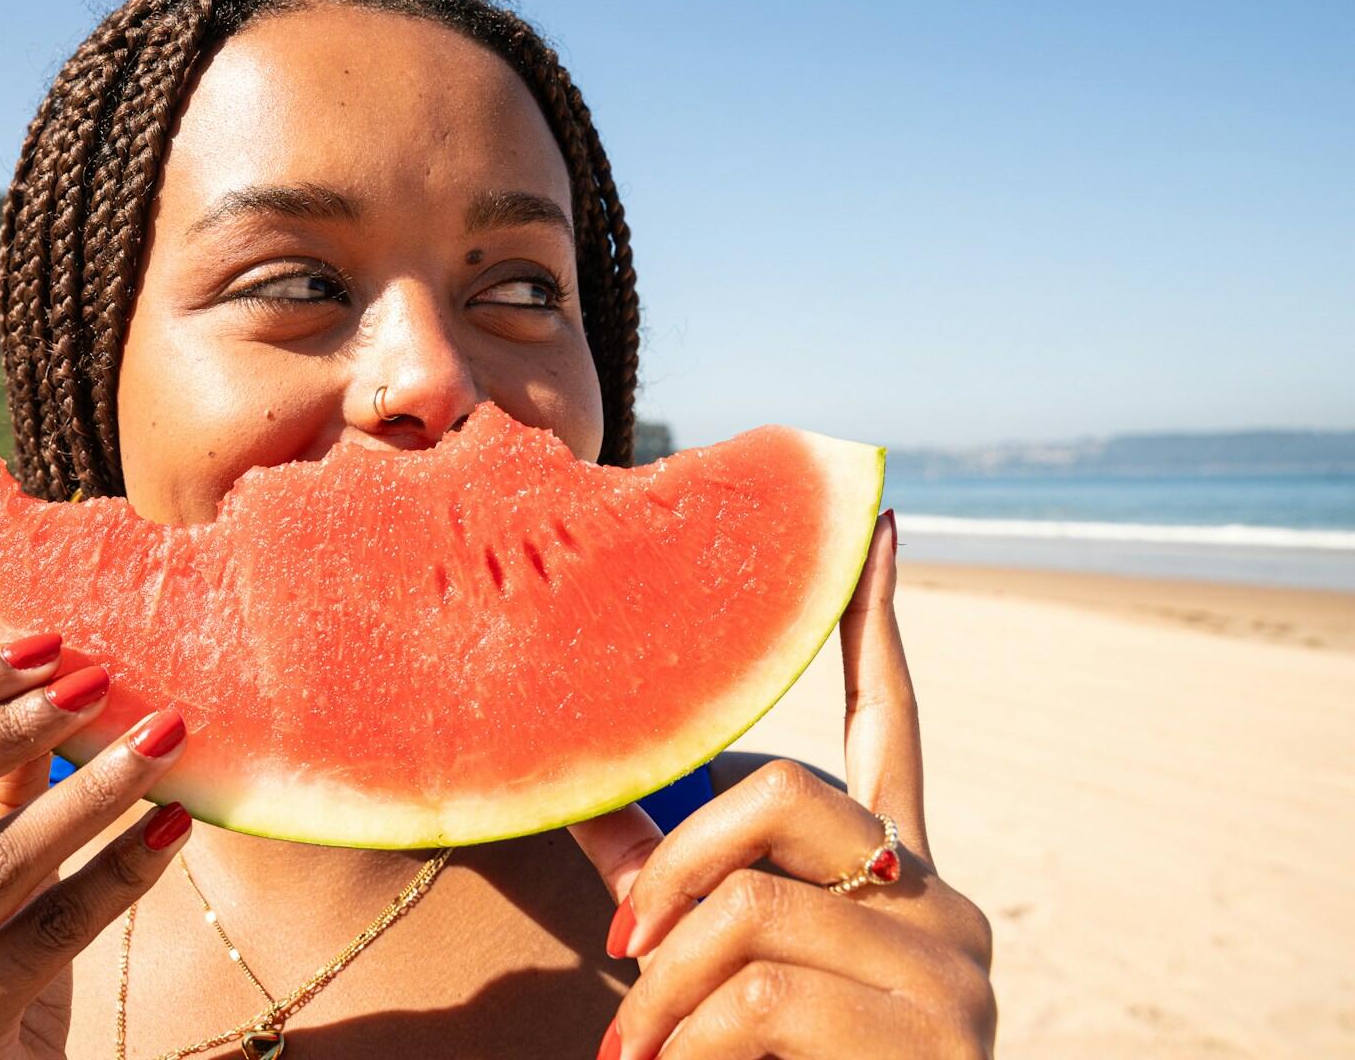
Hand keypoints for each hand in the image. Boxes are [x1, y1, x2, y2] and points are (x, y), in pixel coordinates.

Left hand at [569, 510, 995, 1058]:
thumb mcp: (726, 970)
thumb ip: (677, 881)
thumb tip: (568, 785)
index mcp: (897, 874)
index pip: (888, 720)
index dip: (876, 618)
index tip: (880, 512)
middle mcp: (942, 905)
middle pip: (788, 795)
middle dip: (680, 860)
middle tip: (624, 943)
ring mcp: (950, 975)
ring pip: (755, 911)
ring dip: (664, 994)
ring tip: (634, 1050)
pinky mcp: (933, 1041)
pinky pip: (762, 999)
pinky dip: (687, 1044)